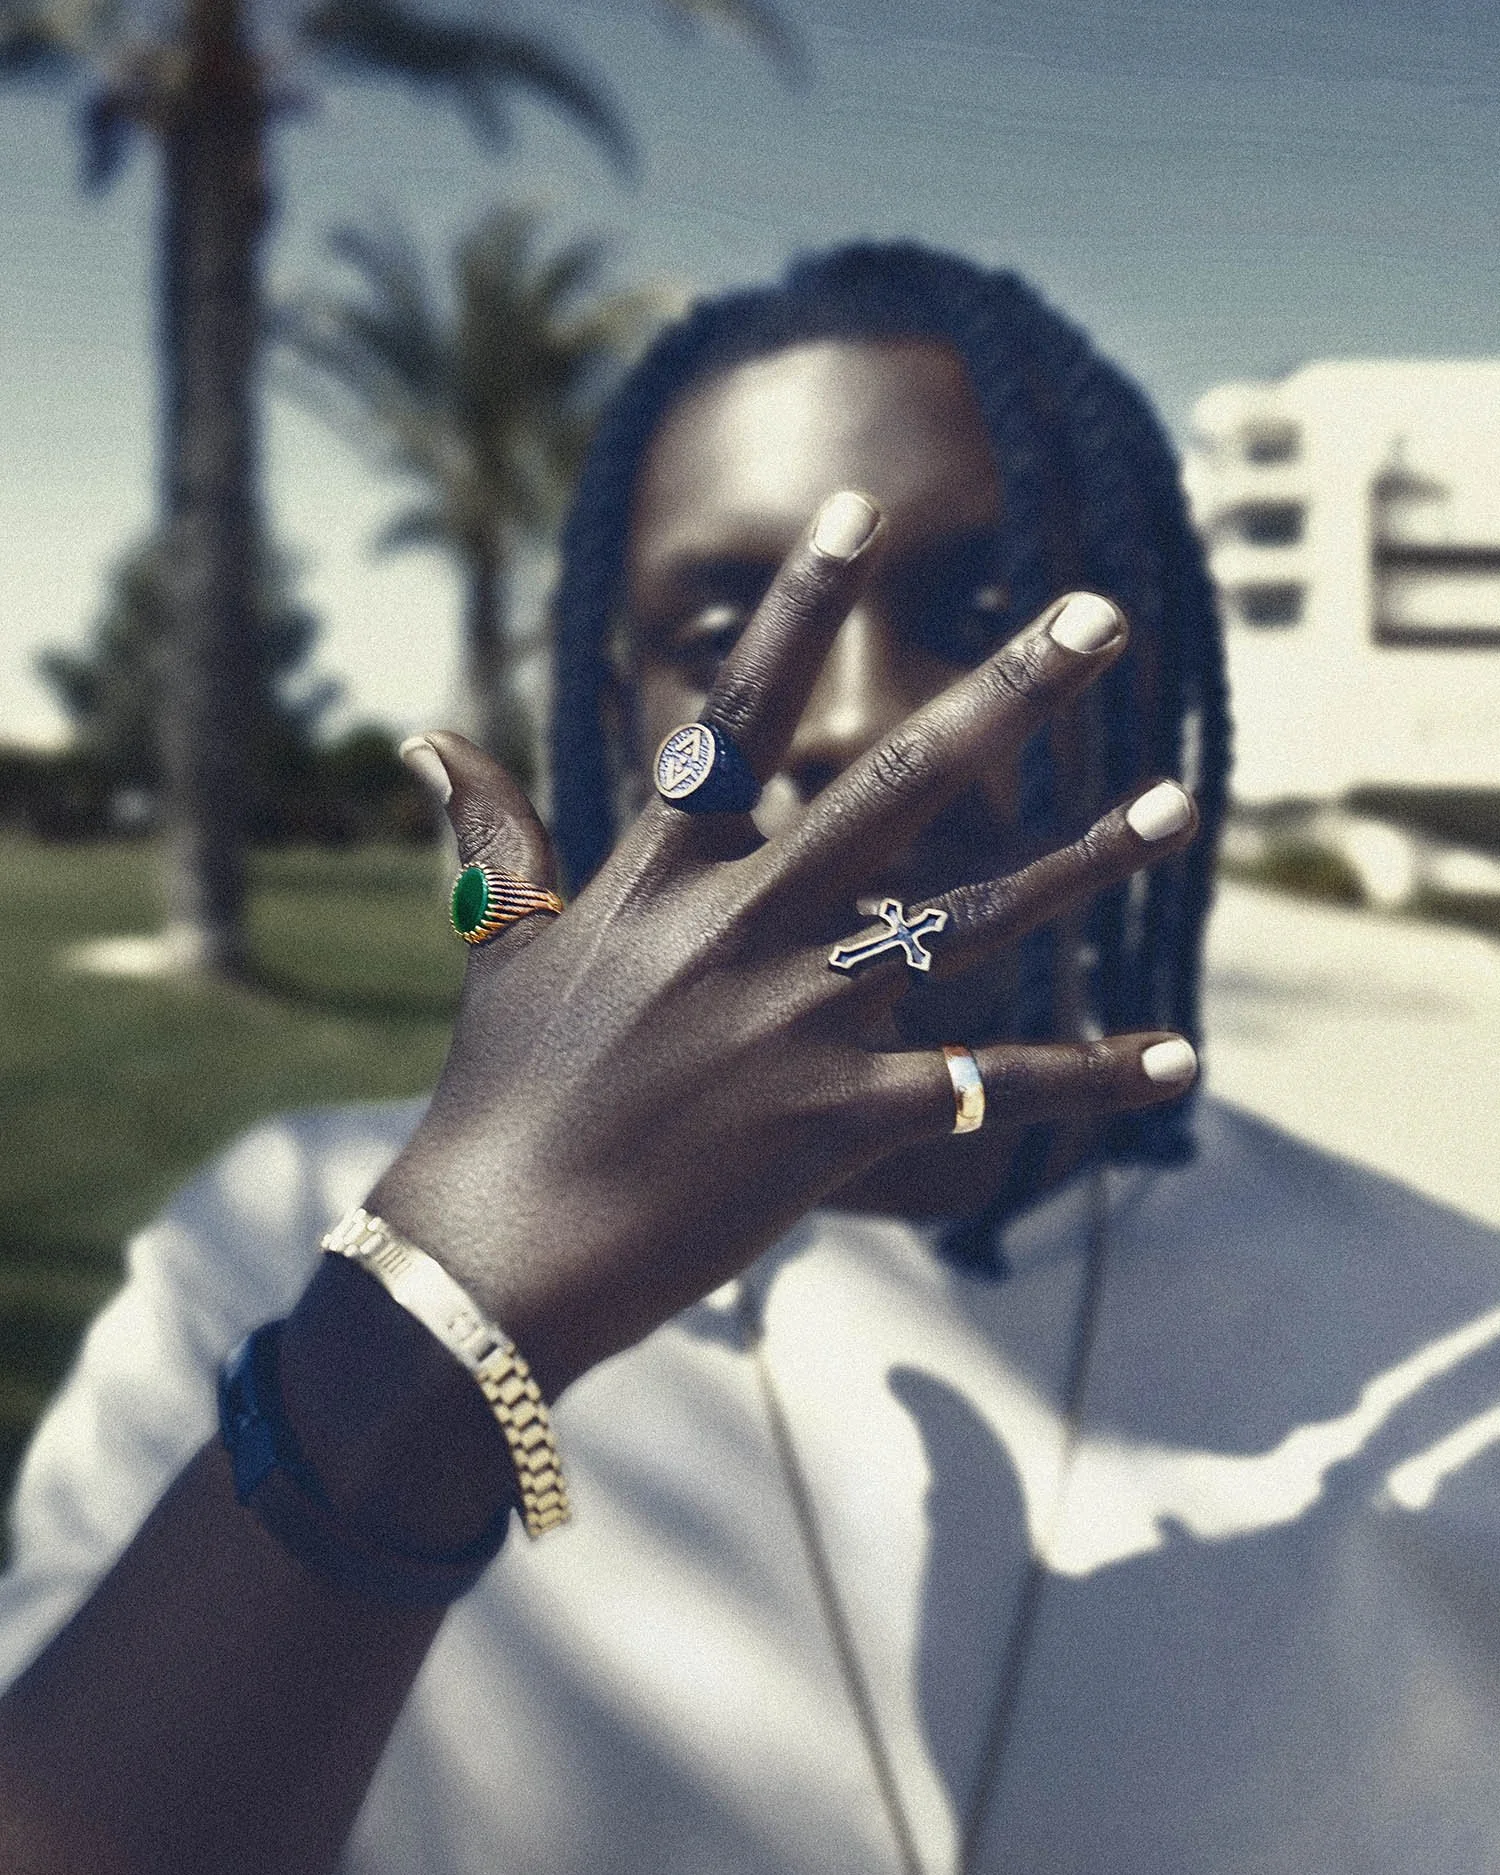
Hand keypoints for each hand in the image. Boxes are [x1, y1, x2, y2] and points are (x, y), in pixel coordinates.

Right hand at [371, 496, 1198, 1397]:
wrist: (499, 1250)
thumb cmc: (499, 1098)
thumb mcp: (502, 950)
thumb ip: (491, 836)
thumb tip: (426, 734)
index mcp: (665, 875)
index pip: (740, 716)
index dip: (798, 606)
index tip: (860, 509)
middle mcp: (745, 926)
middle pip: (897, 786)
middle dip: (1005, 696)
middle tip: (1101, 615)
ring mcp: (799, 1020)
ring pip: (973, 922)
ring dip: (1085, 860)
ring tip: (1182, 801)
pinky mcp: (841, 1117)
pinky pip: (991, 1088)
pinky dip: (1089, 1077)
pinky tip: (1181, 1059)